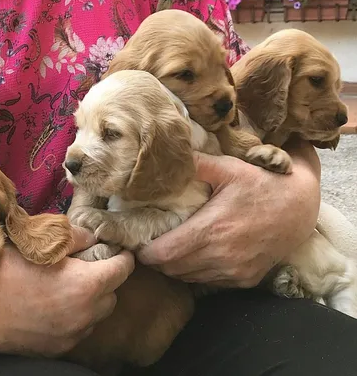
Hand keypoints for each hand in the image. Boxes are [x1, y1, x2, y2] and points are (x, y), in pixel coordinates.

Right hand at [0, 207, 134, 355]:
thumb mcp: (38, 240)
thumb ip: (74, 237)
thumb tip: (93, 237)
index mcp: (85, 286)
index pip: (124, 267)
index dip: (119, 253)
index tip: (110, 247)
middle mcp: (83, 316)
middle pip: (112, 293)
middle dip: (103, 276)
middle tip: (81, 264)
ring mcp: (68, 337)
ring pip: (95, 314)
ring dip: (88, 299)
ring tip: (62, 284)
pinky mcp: (52, 350)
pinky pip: (75, 329)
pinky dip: (71, 316)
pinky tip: (48, 303)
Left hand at [137, 140, 320, 287]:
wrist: (301, 208)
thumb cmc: (263, 185)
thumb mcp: (229, 168)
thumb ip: (196, 164)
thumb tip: (167, 157)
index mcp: (211, 229)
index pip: (164, 255)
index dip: (146, 253)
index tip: (138, 244)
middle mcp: (220, 256)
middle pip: (172, 269)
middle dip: (157, 260)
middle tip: (151, 245)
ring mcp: (234, 271)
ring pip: (189, 278)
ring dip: (175, 267)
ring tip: (171, 250)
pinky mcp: (244, 279)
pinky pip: (209, 282)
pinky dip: (196, 273)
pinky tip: (196, 256)